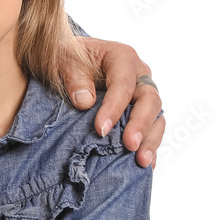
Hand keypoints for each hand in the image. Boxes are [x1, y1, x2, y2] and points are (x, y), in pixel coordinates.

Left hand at [67, 37, 163, 167]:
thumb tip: (85, 102)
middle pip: (149, 100)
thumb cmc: (68, 55)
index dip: (114, 108)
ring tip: (141, 161)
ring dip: (150, 140)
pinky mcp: (142, 110)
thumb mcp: (64, 58)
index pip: (123, 85)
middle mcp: (139, 74)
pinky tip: (146, 164)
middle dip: (141, 125)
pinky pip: (152, 128)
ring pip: (156, 116)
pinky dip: (150, 146)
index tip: (100, 129)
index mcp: (122, 56)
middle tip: (129, 145)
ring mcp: (143, 93)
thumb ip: (74, 76)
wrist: (70, 57)